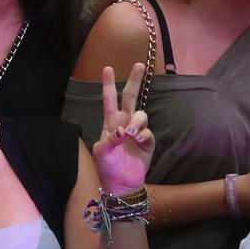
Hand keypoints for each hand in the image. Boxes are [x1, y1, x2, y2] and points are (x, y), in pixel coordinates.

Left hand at [90, 63, 154, 196]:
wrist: (120, 183)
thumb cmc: (107, 166)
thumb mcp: (101, 152)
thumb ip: (109, 139)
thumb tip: (121, 130)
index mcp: (110, 122)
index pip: (109, 100)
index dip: (108, 84)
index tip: (108, 68)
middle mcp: (124, 123)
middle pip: (131, 97)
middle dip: (135, 81)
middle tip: (139, 65)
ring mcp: (137, 132)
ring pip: (141, 115)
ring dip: (137, 121)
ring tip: (130, 133)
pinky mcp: (147, 142)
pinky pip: (148, 132)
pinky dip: (143, 135)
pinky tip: (138, 142)